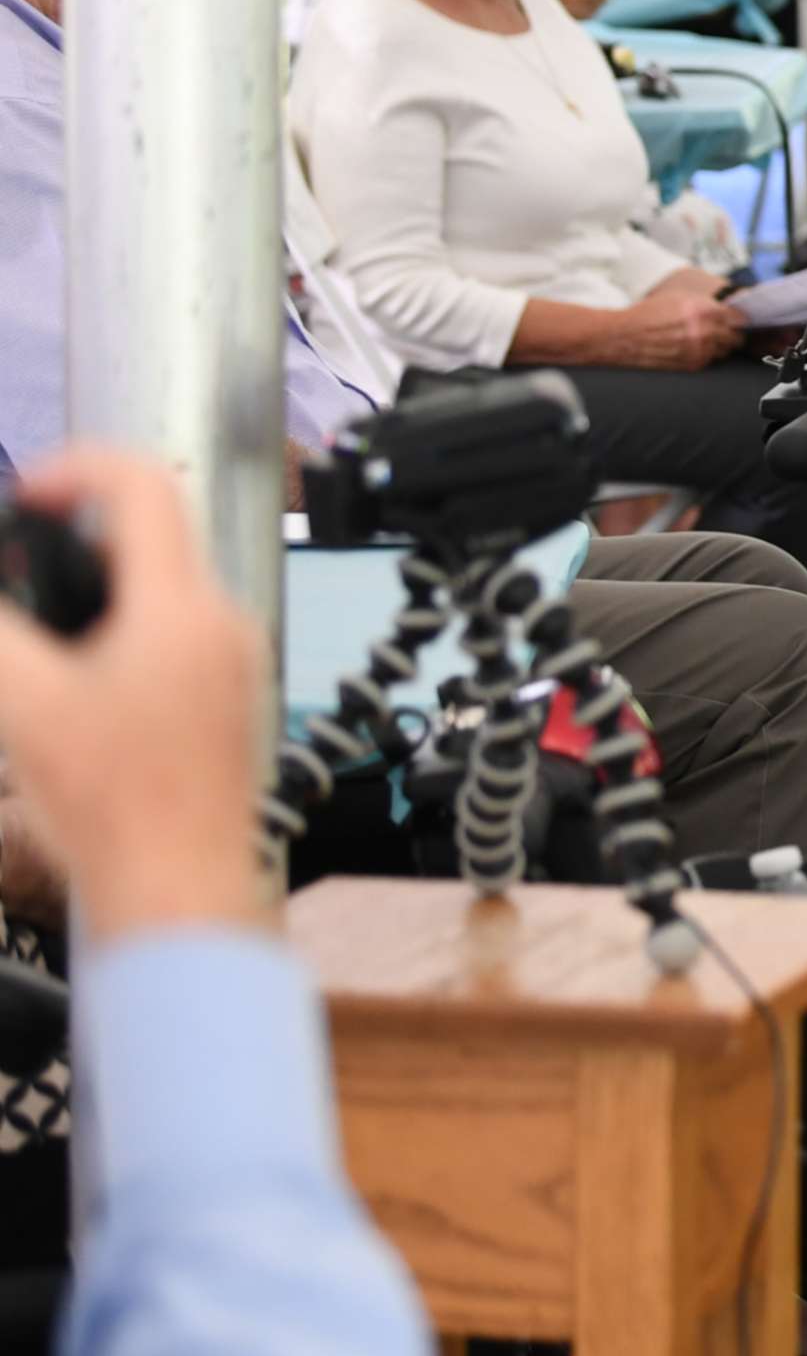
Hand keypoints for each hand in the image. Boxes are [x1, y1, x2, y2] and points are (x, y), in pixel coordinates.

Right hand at [0, 451, 275, 940]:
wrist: (179, 886)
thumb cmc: (117, 809)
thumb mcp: (22, 702)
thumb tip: (2, 600)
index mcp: (184, 607)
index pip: (143, 485)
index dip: (75, 469)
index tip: (28, 492)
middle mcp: (224, 623)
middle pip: (149, 540)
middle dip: (75, 546)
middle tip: (21, 574)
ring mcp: (235, 662)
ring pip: (160, 592)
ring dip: (95, 597)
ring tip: (39, 642)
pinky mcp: (229, 699)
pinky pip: (174, 637)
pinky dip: (121, 637)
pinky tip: (76, 685)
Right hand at [600, 277, 747, 369]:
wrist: (624, 336)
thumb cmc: (649, 314)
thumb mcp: (680, 299)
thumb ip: (707, 304)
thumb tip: (729, 309)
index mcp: (704, 310)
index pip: (739, 318)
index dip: (739, 319)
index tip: (738, 320)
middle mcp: (705, 331)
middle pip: (735, 336)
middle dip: (731, 333)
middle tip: (724, 331)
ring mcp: (700, 349)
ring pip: (725, 351)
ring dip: (720, 346)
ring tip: (704, 339)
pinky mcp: (692, 364)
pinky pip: (711, 361)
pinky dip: (707, 355)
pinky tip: (694, 348)